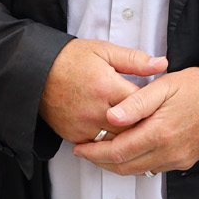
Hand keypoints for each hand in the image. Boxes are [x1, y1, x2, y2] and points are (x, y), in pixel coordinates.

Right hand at [39, 39, 168, 145]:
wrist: (36, 71)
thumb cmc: (71, 59)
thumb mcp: (105, 51)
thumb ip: (135, 60)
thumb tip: (161, 64)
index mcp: (107, 87)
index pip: (142, 106)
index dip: (155, 107)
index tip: (162, 106)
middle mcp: (96, 110)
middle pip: (132, 129)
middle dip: (145, 126)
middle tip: (156, 124)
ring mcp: (83, 126)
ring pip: (117, 142)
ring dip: (129, 138)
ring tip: (141, 133)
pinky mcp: (73, 136)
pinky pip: (98, 147)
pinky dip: (109, 143)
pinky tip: (118, 137)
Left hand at [72, 65, 198, 176]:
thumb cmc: (196, 86)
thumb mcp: (164, 86)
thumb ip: (136, 103)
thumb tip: (111, 118)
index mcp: (161, 132)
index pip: (118, 152)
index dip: (95, 152)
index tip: (79, 147)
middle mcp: (170, 151)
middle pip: (124, 166)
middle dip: (100, 161)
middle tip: (84, 151)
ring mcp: (179, 159)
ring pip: (137, 171)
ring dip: (116, 164)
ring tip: (100, 151)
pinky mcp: (185, 161)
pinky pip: (153, 168)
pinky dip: (135, 163)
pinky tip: (127, 151)